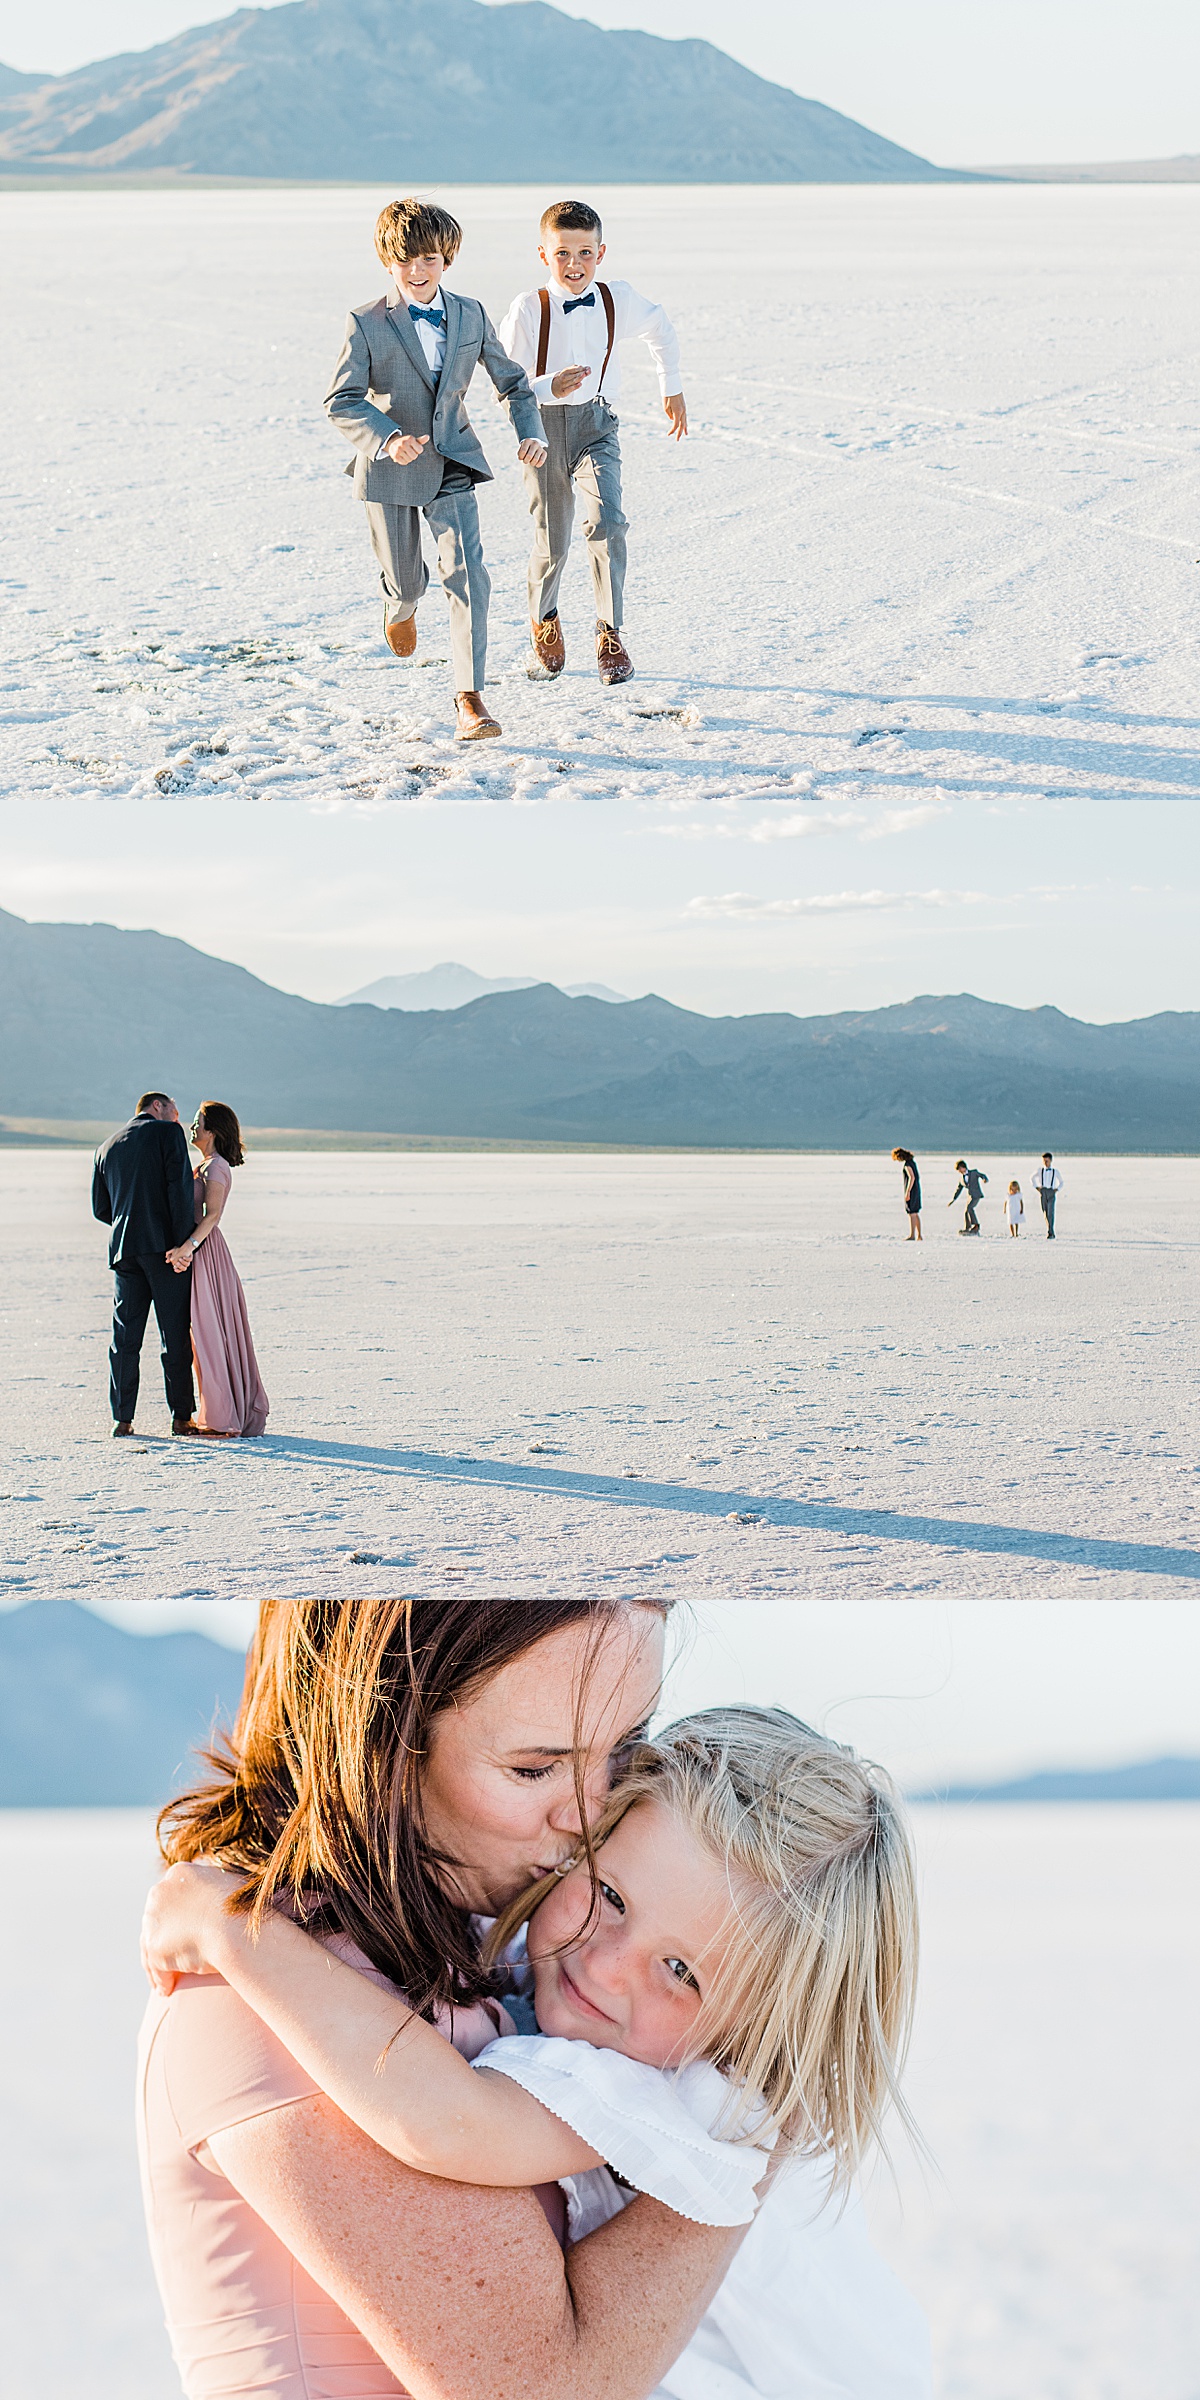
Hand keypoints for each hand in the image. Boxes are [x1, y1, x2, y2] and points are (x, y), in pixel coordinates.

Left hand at [140, 1859, 243, 1993]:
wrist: (236, 1929)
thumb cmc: (244, 1910)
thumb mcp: (233, 1889)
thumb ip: (219, 1891)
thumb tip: (224, 1897)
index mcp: (180, 1874)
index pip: (171, 1897)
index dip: (177, 1917)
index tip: (183, 1931)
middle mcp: (161, 1891)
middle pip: (156, 1920)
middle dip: (163, 1940)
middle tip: (170, 1959)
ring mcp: (154, 1918)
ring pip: (150, 1945)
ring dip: (157, 1965)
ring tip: (165, 1982)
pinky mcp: (154, 1945)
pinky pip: (155, 1966)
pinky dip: (161, 1979)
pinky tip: (168, 1990)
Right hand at [165, 1245, 191, 1272]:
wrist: (184, 1246)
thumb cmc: (177, 1250)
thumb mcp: (171, 1252)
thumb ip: (168, 1256)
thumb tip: (167, 1261)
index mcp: (180, 1264)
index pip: (179, 1270)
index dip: (177, 1270)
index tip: (174, 1269)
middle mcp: (184, 1264)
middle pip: (184, 1269)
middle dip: (180, 1266)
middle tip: (176, 1263)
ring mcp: (187, 1261)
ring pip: (187, 1265)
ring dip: (183, 1262)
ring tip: (180, 1258)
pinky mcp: (190, 1257)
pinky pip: (190, 1260)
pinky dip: (187, 1259)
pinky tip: (183, 1257)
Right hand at [385, 431, 429, 463]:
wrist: (393, 442)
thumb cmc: (406, 442)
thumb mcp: (414, 440)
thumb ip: (421, 440)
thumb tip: (427, 437)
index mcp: (410, 438)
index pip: (420, 450)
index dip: (418, 450)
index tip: (413, 447)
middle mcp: (404, 443)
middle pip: (415, 456)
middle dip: (413, 455)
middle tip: (409, 451)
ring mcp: (399, 449)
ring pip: (410, 460)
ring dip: (409, 458)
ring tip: (405, 453)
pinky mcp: (395, 456)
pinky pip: (404, 462)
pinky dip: (404, 461)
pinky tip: (401, 456)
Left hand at [518, 438, 547, 465]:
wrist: (533, 446)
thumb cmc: (525, 450)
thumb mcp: (520, 450)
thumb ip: (519, 454)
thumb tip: (521, 458)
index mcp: (527, 441)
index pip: (523, 451)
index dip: (521, 457)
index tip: (521, 458)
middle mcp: (535, 443)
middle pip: (529, 456)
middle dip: (526, 461)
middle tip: (525, 461)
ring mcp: (540, 447)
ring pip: (535, 460)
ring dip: (531, 463)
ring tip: (530, 462)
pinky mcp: (544, 452)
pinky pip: (541, 461)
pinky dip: (538, 465)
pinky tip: (536, 464)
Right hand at [551, 365, 589, 397]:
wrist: (553, 387)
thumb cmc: (563, 379)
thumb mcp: (567, 372)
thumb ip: (575, 369)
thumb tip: (584, 367)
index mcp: (565, 372)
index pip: (573, 369)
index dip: (580, 368)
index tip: (586, 368)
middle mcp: (564, 378)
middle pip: (574, 375)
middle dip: (581, 372)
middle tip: (587, 371)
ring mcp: (564, 385)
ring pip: (573, 381)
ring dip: (579, 378)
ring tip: (584, 375)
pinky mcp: (564, 391)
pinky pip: (570, 389)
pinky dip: (575, 386)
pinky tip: (580, 384)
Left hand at [663, 392, 687, 440]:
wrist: (672, 386)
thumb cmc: (667, 396)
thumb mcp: (665, 407)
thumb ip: (669, 415)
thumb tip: (672, 419)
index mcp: (677, 412)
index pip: (675, 425)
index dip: (672, 431)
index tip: (668, 434)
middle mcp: (682, 411)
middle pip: (681, 425)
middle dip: (679, 433)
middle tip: (677, 440)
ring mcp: (684, 409)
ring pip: (685, 421)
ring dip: (684, 428)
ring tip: (686, 434)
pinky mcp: (684, 407)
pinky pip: (685, 416)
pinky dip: (685, 422)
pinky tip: (684, 425)